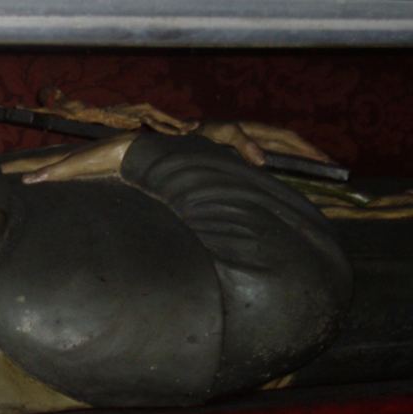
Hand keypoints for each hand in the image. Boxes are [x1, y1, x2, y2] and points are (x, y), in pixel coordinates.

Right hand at [0, 132, 138, 183]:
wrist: (130, 152)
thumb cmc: (106, 157)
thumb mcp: (77, 166)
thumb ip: (53, 172)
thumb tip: (26, 180)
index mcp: (57, 157)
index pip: (26, 163)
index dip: (8, 168)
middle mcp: (61, 158)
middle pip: (32, 162)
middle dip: (14, 167)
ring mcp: (72, 162)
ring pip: (43, 166)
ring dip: (28, 170)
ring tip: (15, 177)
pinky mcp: (82, 167)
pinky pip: (55, 171)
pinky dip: (44, 175)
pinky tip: (47, 180)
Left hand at [196, 122, 334, 166]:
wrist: (186, 134)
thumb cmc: (204, 133)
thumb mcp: (223, 135)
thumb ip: (242, 144)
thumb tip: (263, 162)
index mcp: (257, 131)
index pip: (289, 139)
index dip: (307, 150)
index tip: (325, 160)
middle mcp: (259, 137)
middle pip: (291, 145)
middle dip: (311, 155)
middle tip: (332, 169)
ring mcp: (254, 146)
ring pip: (283, 153)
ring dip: (300, 161)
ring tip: (319, 173)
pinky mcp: (246, 155)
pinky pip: (271, 160)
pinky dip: (284, 167)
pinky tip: (289, 178)